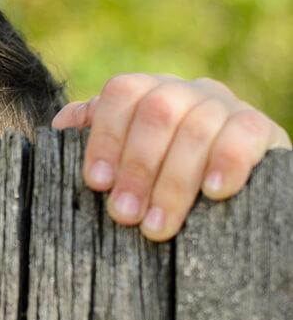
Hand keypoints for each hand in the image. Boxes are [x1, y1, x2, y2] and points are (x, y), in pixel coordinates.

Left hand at [52, 73, 290, 240]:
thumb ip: (96, 136)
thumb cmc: (159, 171)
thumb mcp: (126, 155)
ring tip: (156, 228)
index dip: (105, 136)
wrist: (230, 178)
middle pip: (157, 112)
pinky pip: (244, 135)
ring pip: (197, 130)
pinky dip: (227, 163)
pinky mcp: (259, 128)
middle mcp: (185, 91)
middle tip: (124, 215)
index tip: (96, 183)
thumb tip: (61, 125)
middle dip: (137, 167)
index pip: (121, 94)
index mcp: (147, 92)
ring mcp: (224, 106)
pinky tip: (213, 193)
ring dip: (173, 183)